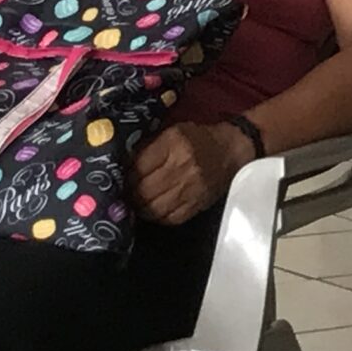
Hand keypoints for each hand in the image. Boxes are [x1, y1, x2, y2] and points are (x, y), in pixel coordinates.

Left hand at [132, 120, 252, 224]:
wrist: (233, 150)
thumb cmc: (199, 138)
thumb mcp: (173, 132)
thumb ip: (148, 147)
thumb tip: (121, 164)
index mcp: (175, 144)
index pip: (138, 167)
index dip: (124, 175)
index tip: (118, 178)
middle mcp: (183, 167)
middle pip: (143, 190)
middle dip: (129, 194)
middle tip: (124, 193)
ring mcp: (191, 189)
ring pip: (152, 208)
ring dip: (140, 207)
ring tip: (137, 202)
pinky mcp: (197, 205)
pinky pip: (168, 218)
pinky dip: (157, 215)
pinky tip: (155, 207)